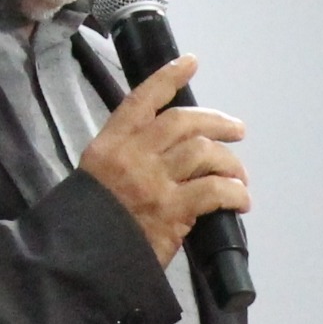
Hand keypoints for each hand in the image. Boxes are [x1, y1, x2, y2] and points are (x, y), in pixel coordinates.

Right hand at [76, 54, 245, 264]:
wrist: (80, 260)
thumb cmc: (91, 222)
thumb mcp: (97, 178)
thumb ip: (129, 159)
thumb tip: (172, 153)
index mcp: (110, 144)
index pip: (142, 101)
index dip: (167, 78)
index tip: (190, 62)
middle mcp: (132, 155)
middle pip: (183, 122)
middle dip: (216, 121)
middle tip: (237, 130)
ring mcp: (152, 181)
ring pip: (203, 152)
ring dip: (230, 162)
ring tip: (239, 176)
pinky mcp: (171, 210)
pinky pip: (214, 191)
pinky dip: (234, 193)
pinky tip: (241, 201)